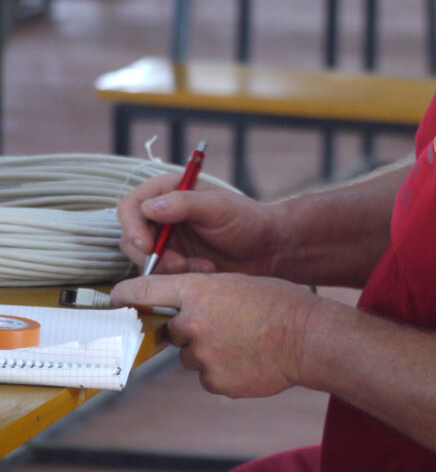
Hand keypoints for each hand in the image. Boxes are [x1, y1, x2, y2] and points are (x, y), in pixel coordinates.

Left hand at [110, 272, 319, 397]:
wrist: (307, 337)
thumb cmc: (278, 302)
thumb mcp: (236, 283)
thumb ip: (202, 294)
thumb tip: (180, 310)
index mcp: (199, 290)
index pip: (144, 290)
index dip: (124, 296)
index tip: (113, 301)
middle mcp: (193, 323)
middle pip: (172, 330)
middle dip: (190, 330)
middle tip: (224, 324)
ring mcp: (202, 356)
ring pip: (191, 356)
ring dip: (208, 351)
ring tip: (243, 342)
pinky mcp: (214, 383)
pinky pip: (208, 377)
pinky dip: (222, 370)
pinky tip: (248, 359)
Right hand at [116, 173, 283, 276]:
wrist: (269, 250)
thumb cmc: (248, 220)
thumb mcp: (218, 207)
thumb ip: (184, 204)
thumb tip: (149, 207)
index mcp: (169, 192)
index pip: (131, 206)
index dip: (133, 225)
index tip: (147, 244)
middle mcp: (163, 217)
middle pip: (131, 237)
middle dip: (152, 254)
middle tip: (180, 264)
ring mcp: (167, 243)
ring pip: (145, 261)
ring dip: (168, 269)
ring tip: (202, 268)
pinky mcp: (175, 266)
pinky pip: (161, 277)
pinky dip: (179, 279)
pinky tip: (206, 272)